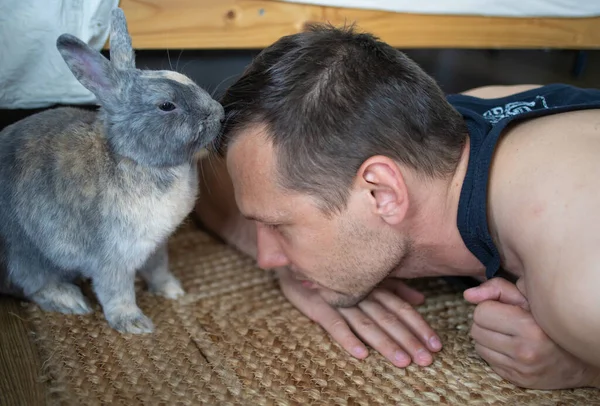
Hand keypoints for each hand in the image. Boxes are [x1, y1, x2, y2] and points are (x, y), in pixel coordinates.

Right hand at [277, 269, 441, 367]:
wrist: (295, 259)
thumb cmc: (333, 271)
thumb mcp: (365, 276)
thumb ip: (393, 287)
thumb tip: (420, 299)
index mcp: (373, 286)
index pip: (401, 307)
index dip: (419, 326)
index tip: (436, 345)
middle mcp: (360, 293)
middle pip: (389, 318)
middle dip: (409, 340)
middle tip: (426, 360)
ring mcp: (338, 300)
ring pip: (367, 324)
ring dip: (385, 344)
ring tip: (402, 361)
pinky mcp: (317, 305)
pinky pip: (334, 324)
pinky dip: (348, 339)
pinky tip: (361, 354)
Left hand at [464, 277, 599, 388]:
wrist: (580, 358)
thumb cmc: (551, 321)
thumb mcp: (530, 296)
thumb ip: (498, 289)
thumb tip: (468, 295)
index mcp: (529, 328)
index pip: (481, 312)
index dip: (489, 306)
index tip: (503, 307)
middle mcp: (524, 352)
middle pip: (475, 330)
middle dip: (486, 322)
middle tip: (504, 320)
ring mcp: (520, 369)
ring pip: (478, 346)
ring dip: (488, 337)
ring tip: (508, 333)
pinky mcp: (517, 380)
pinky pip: (488, 361)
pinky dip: (494, 352)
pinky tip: (511, 347)